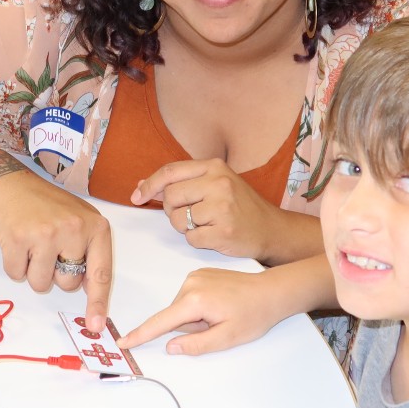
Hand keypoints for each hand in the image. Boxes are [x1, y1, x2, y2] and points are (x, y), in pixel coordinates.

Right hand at [0, 170, 112, 330]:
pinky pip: (16, 275)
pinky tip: (19, 243)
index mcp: (96, 227)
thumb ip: (91, 253)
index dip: (98, 303)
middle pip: (67, 284)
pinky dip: (15, 265)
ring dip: (34, 271)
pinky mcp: (17, 239)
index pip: (101, 274)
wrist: (13, 186)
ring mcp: (45, 233)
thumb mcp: (81, 222)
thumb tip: (92, 292)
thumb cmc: (49, 208)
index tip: (96, 326)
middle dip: (56, 274)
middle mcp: (74, 229)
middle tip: (50, 247)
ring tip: (33, 244)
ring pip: (40, 284)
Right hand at [118, 255, 338, 356]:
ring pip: (182, 308)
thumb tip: (170, 346)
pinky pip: (190, 297)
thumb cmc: (253, 316)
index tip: (124, 342)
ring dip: (196, 318)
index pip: (161, 322)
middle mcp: (190, 283)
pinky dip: (200, 307)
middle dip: (190, 327)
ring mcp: (195, 276)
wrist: (272, 292)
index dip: (141, 334)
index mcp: (194, 300)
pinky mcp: (202, 274)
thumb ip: (196, 344)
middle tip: (218, 326)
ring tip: (222, 315)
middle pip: (174, 316)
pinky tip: (221, 306)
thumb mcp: (227, 338)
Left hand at [131, 158, 316, 263]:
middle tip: (190, 215)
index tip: (137, 196)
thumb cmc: (240, 206)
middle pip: (171, 197)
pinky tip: (213, 235)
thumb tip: (142, 186)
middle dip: (173, 211)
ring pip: (178, 220)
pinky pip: (191, 238)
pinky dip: (197, 241)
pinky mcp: (223, 231)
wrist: (272, 229)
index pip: (170, 172)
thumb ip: (182, 182)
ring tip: (206, 224)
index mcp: (214, 167)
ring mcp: (222, 207)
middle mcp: (218, 183)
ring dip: (185, 227)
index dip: (150, 185)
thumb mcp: (215, 184)